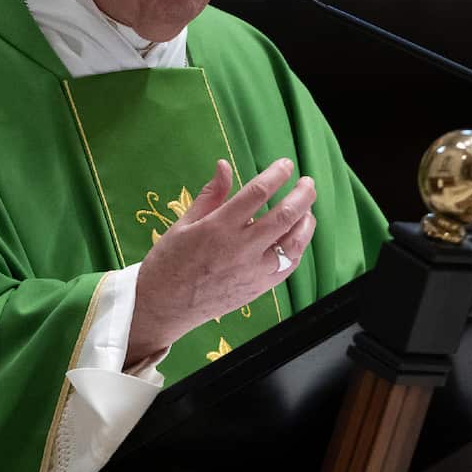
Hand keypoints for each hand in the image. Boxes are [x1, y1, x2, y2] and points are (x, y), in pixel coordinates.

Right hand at [126, 158, 315, 365]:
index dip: (276, 175)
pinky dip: (298, 248)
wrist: (163, 307)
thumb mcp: (183, 223)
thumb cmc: (169, 263)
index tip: (285, 164)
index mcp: (219, 227)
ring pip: (294, 243)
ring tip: (307, 210)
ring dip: (306, 222)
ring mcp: (253, 271)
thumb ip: (210, 195)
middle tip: (307, 183)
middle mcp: (240, 248)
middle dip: (302, 195)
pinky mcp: (258, 289)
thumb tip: (224, 165)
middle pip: (284, 215)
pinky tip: (297, 238)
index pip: (257, 193)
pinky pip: (288, 266)